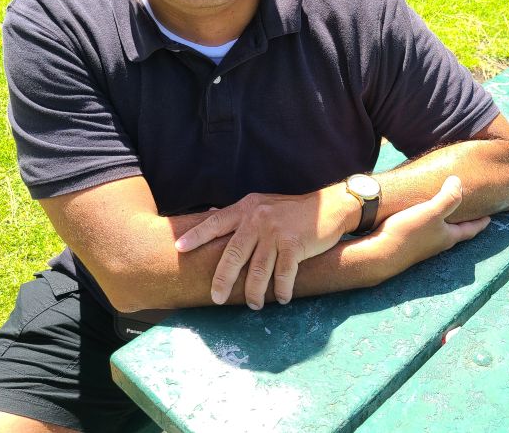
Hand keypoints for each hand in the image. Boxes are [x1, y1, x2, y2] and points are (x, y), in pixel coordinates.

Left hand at [174, 187, 354, 308]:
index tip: (179, 249)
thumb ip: (240, 213)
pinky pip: (282, 275)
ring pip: (257, 270)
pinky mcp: (294, 244)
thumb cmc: (292, 210)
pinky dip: (281, 290)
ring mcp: (276, 231)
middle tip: (216, 298)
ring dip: (253, 292)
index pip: (216, 222)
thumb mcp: (263, 204)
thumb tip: (211, 213)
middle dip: (223, 280)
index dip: (197, 235)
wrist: (328, 207)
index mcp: (247, 208)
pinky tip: (281, 298)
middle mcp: (258, 219)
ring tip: (254, 304)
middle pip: (233, 254)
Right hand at [370, 176, 489, 276]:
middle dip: (464, 223)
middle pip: (456, 233)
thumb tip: (458, 182)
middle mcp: (437, 244)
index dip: (480, 222)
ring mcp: (422, 246)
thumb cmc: (408, 233)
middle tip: (471, 214)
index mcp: (448, 237)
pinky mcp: (407, 244)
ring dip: (445, 223)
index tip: (490, 218)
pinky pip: (423, 231)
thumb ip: (448, 198)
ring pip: (439, 232)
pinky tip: (420, 217)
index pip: (470, 230)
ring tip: (446, 213)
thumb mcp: (431, 212)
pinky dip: (428, 223)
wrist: (379, 255)